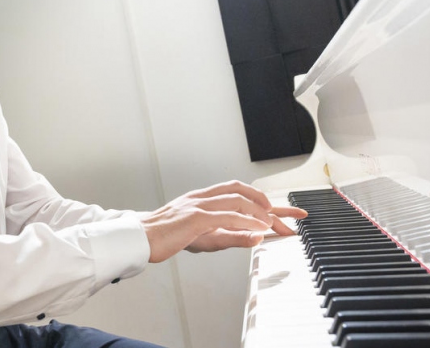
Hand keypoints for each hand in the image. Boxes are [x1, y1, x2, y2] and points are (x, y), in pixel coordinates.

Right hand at [138, 180, 306, 262]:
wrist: (139, 239)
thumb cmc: (166, 238)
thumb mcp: (205, 238)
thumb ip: (231, 236)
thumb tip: (257, 237)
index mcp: (204, 199)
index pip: (240, 194)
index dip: (266, 201)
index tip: (286, 214)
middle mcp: (202, 197)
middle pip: (243, 192)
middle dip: (270, 204)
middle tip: (291, 218)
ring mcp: (198, 205)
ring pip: (237, 201)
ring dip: (261, 212)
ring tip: (277, 224)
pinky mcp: (194, 218)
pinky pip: (225, 216)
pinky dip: (245, 221)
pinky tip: (259, 228)